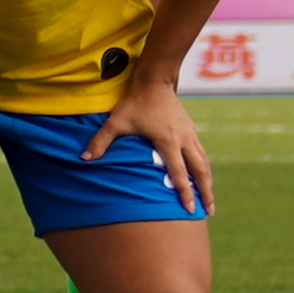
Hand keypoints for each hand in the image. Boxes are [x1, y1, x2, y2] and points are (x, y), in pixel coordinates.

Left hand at [89, 76, 213, 213]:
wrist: (154, 82)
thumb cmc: (134, 103)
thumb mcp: (115, 122)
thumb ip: (101, 141)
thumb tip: (84, 158)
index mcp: (168, 142)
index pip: (179, 173)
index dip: (185, 192)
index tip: (190, 209)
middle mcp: (183, 140)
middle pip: (200, 171)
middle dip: (205, 192)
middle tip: (209, 211)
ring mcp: (190, 134)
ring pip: (204, 163)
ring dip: (207, 181)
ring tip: (209, 199)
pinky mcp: (191, 130)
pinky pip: (201, 154)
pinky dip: (203, 168)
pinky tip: (202, 176)